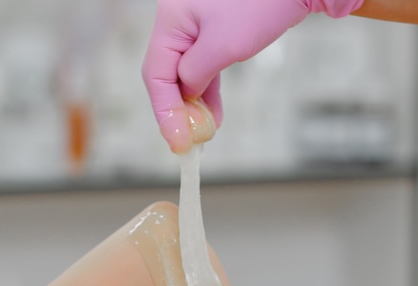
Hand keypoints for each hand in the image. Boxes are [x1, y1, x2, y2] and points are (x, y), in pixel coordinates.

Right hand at [142, 0, 365, 152]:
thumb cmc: (261, 3)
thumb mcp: (223, 47)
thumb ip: (196, 75)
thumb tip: (186, 96)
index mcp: (171, 18)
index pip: (156, 73)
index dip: (165, 111)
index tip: (177, 141)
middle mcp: (179, 21)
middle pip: (168, 74)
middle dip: (179, 110)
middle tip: (191, 141)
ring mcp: (196, 26)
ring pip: (186, 73)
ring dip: (194, 105)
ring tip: (205, 132)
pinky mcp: (216, 31)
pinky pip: (204, 66)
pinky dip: (208, 91)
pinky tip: (213, 113)